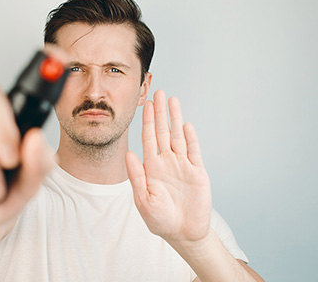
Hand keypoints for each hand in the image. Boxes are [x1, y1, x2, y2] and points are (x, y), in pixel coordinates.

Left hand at [126, 90, 211, 245]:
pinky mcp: (197, 173)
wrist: (183, 233)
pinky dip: (191, 138)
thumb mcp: (143, 199)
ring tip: (173, 101)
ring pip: (178, 136)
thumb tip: (129, 153)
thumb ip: (137, 175)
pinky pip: (194, 151)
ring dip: (175, 119)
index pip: (148, 138)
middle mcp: (166, 162)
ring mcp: (182, 166)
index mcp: (152, 167)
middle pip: (162, 132)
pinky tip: (186, 125)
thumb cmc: (160, 219)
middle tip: (159, 93)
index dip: (146, 121)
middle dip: (160, 112)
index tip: (145, 104)